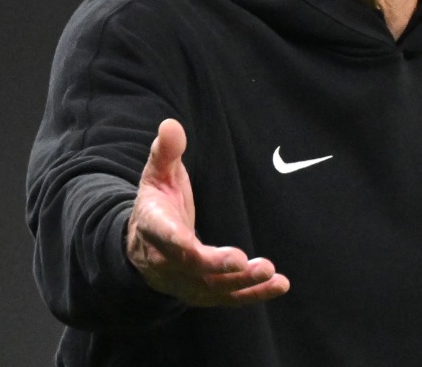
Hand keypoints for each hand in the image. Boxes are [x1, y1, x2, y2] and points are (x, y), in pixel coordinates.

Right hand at [126, 118, 289, 305]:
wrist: (141, 246)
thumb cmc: (157, 203)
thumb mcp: (157, 175)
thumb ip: (166, 152)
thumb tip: (171, 124)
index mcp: (154, 227)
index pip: (164, 237)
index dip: (177, 243)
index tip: (191, 245)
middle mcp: (166, 261)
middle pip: (191, 268)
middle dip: (217, 267)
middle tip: (245, 262)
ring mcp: (184, 281)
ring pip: (213, 288)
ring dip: (242, 283)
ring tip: (270, 272)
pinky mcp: (203, 292)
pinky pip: (229, 297)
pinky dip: (254, 294)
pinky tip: (280, 284)